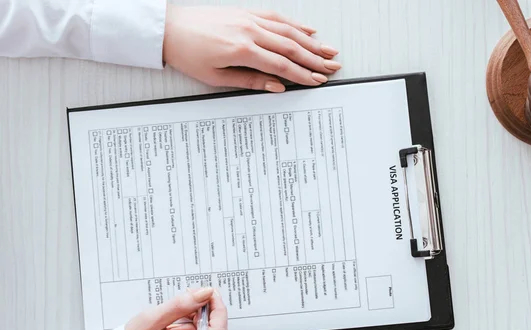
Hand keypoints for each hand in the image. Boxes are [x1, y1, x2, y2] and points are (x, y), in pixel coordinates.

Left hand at [162, 5, 341, 91]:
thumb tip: (276, 86)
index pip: (282, 65)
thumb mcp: (216, 77)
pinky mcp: (246, 12)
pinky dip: (295, 24)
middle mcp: (249, 30)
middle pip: (292, 46)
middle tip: (332, 68)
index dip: (303, 75)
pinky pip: (276, 17)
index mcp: (242, 49)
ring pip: (288, 30)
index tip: (317, 82)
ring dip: (311, 41)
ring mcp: (249, 18)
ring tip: (329, 51)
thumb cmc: (188, 54)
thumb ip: (250, 81)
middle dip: (315, 59)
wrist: (168, 29)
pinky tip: (308, 30)